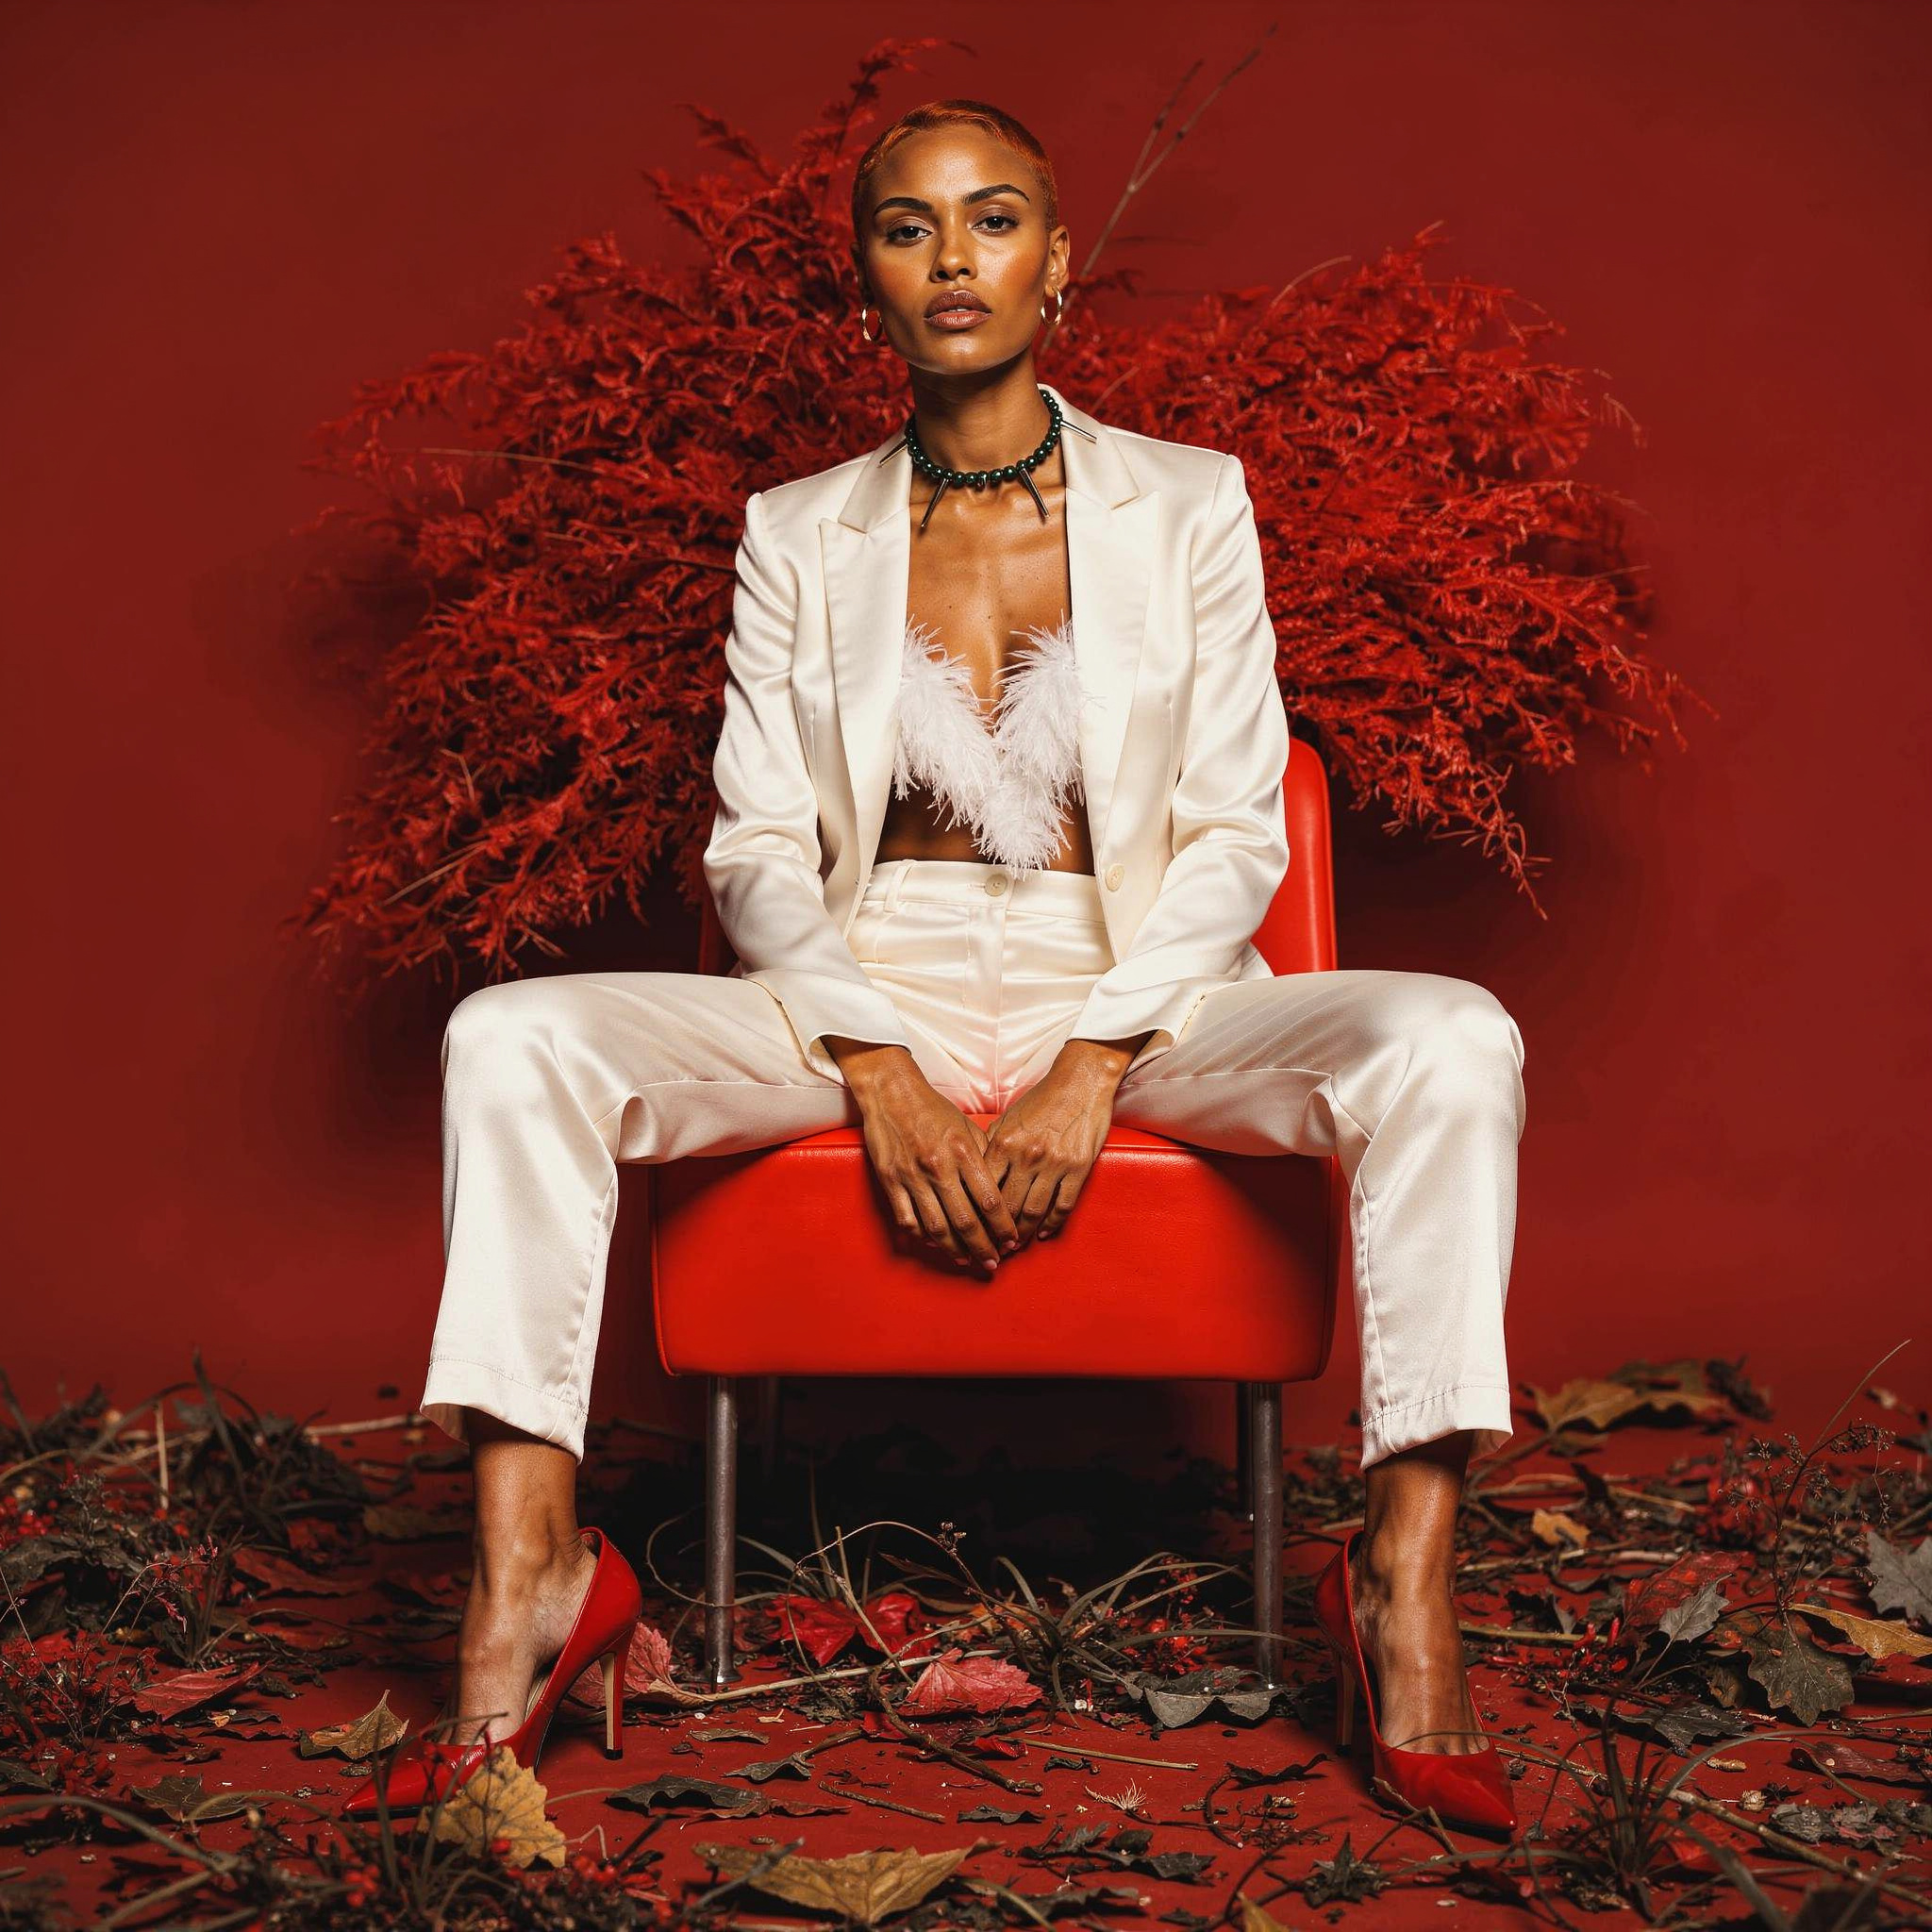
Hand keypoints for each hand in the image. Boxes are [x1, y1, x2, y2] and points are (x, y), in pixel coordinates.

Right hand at [825, 1038, 1016, 1275]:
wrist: (891, 1093)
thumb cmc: (934, 1110)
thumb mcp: (967, 1127)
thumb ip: (985, 1157)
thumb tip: (1003, 1188)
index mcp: (963, 1151)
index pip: (990, 1200)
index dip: (1003, 1227)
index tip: (1012, 1240)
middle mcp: (939, 1167)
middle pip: (966, 1221)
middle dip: (983, 1248)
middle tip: (994, 1263)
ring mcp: (913, 1176)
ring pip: (937, 1227)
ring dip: (955, 1250)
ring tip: (967, 1261)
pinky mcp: (891, 1181)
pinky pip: (908, 1220)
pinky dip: (923, 1238)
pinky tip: (935, 1244)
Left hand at [983, 1036, 1145, 1246]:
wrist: (1080, 1081)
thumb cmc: (1042, 1099)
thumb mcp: (1008, 1118)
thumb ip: (992, 1144)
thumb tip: (975, 1170)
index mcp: (1004, 1143)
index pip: (983, 1189)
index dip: (977, 1215)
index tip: (973, 1230)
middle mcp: (1026, 1156)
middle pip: (1007, 1207)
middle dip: (997, 1233)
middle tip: (992, 1249)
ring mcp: (1053, 1163)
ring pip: (1034, 1211)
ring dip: (1023, 1234)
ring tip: (1015, 1247)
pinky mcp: (1078, 1167)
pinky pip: (1063, 1204)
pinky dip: (1052, 1224)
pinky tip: (1045, 1233)